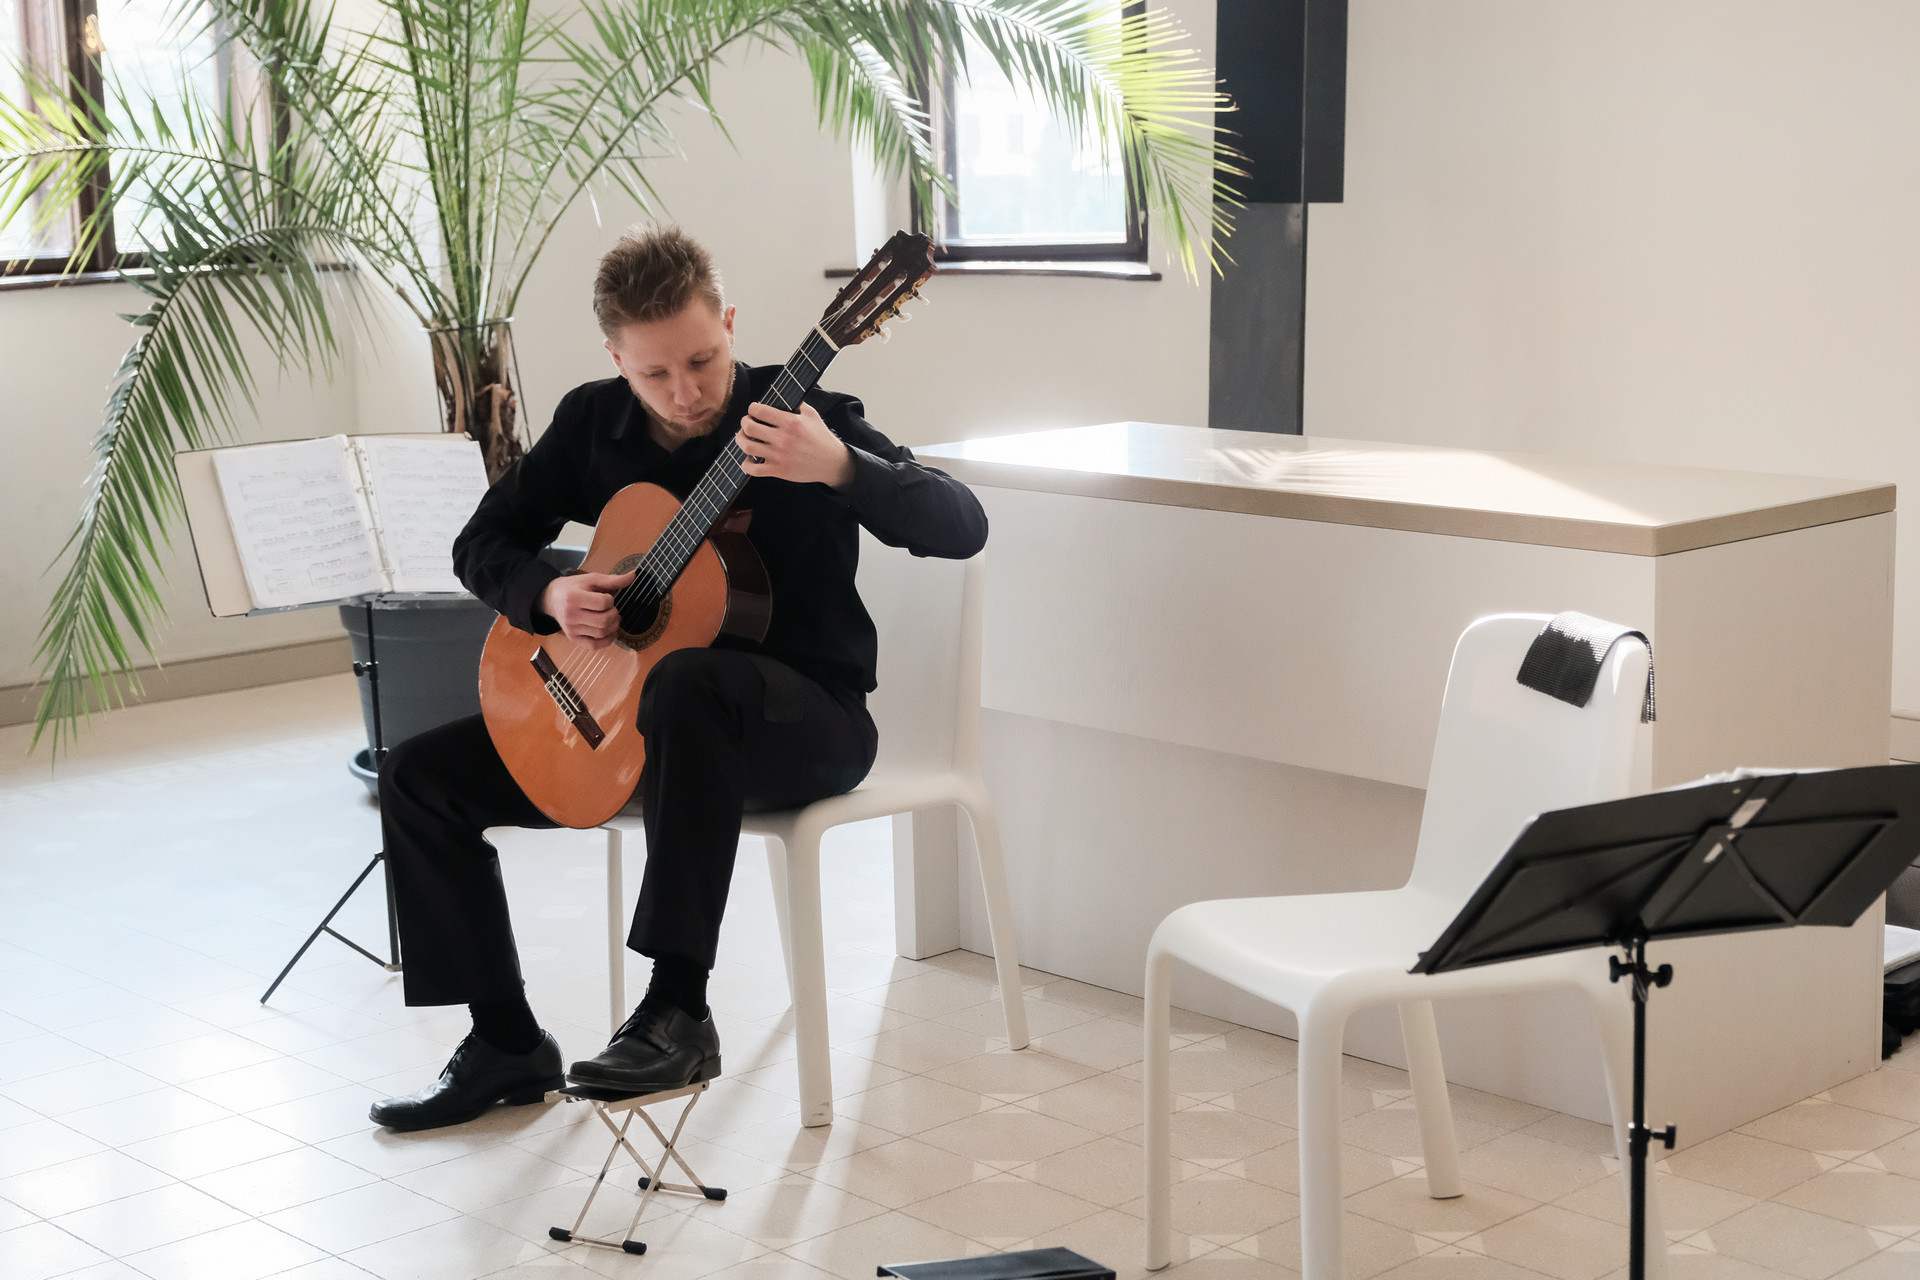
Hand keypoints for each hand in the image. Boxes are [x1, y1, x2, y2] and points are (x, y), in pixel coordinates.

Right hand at [539, 570, 635, 649]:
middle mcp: (571, 615)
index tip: (606, 597)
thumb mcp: (591, 579)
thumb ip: (612, 580)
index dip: (610, 600)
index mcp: (574, 597)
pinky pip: (595, 645)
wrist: (552, 599)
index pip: (603, 603)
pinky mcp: (573, 638)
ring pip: (601, 634)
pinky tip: (610, 631)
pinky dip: (607, 640)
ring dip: (613, 626)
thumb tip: (633, 575)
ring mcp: (571, 629)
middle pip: (604, 621)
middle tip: (612, 609)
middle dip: (614, 615)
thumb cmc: (573, 587)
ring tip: (612, 619)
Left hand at [737, 400, 855, 488]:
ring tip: (744, 438)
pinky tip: (750, 460)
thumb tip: (783, 395)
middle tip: (747, 423)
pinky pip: (753, 469)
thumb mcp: (813, 415)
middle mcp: (783, 438)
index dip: (753, 408)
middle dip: (744, 422)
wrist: (831, 463)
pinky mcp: (779, 470)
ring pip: (747, 446)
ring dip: (741, 440)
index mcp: (791, 422)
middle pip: (749, 427)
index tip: (754, 410)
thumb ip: (797, 404)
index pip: (760, 410)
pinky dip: (746, 465)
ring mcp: (780, 456)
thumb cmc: (821, 438)